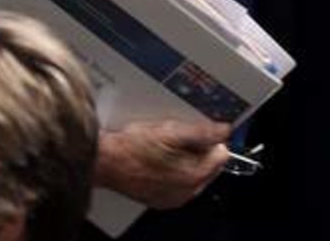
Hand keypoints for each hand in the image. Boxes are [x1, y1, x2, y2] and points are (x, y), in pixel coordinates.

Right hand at [94, 118, 230, 208]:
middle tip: (180, 135)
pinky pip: (178, 182)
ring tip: (166, 144)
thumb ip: (202, 131)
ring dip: (186, 158)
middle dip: (200, 149)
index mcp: (194, 175)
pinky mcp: (159, 198)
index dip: (212, 138)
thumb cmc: (133, 147)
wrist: (106, 161)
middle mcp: (186, 192)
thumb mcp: (171, 130)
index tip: (201, 129)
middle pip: (209, 165)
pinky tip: (159, 156)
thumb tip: (223, 130)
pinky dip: (173, 169)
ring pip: (193, 173)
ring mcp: (172, 197)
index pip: (222, 154)